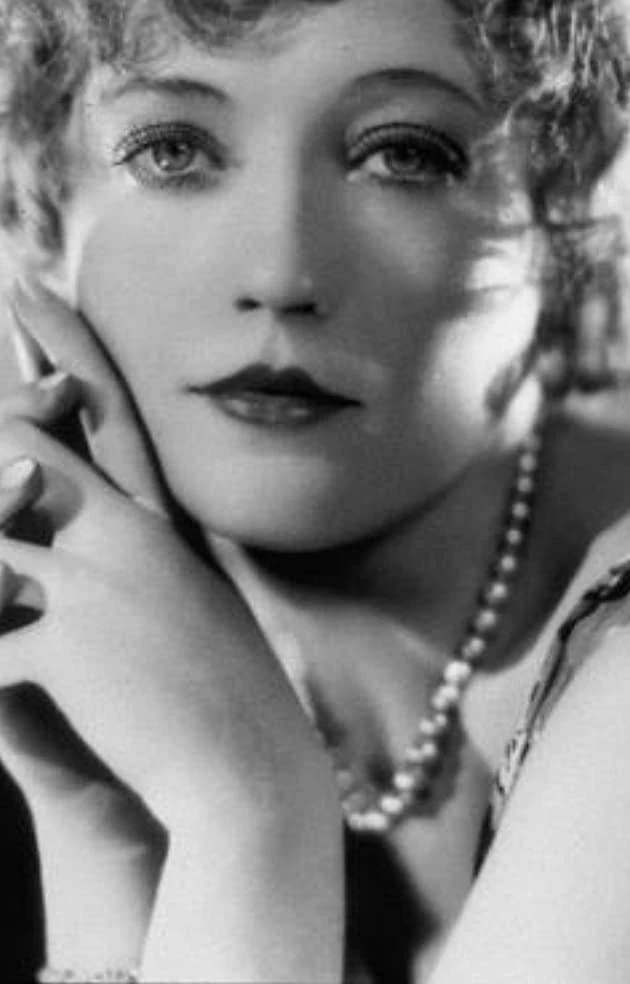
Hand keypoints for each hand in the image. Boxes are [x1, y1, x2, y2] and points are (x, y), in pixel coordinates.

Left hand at [0, 282, 335, 830]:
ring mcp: (91, 584)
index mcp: (158, 522)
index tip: (27, 290)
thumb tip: (127, 531)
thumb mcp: (197, 604)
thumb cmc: (230, 696)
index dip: (68, 343)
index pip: (110, 410)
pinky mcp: (61, 644)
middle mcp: (123, 536)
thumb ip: (153, 559)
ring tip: (5, 590)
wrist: (252, 775)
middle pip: (22, 448)